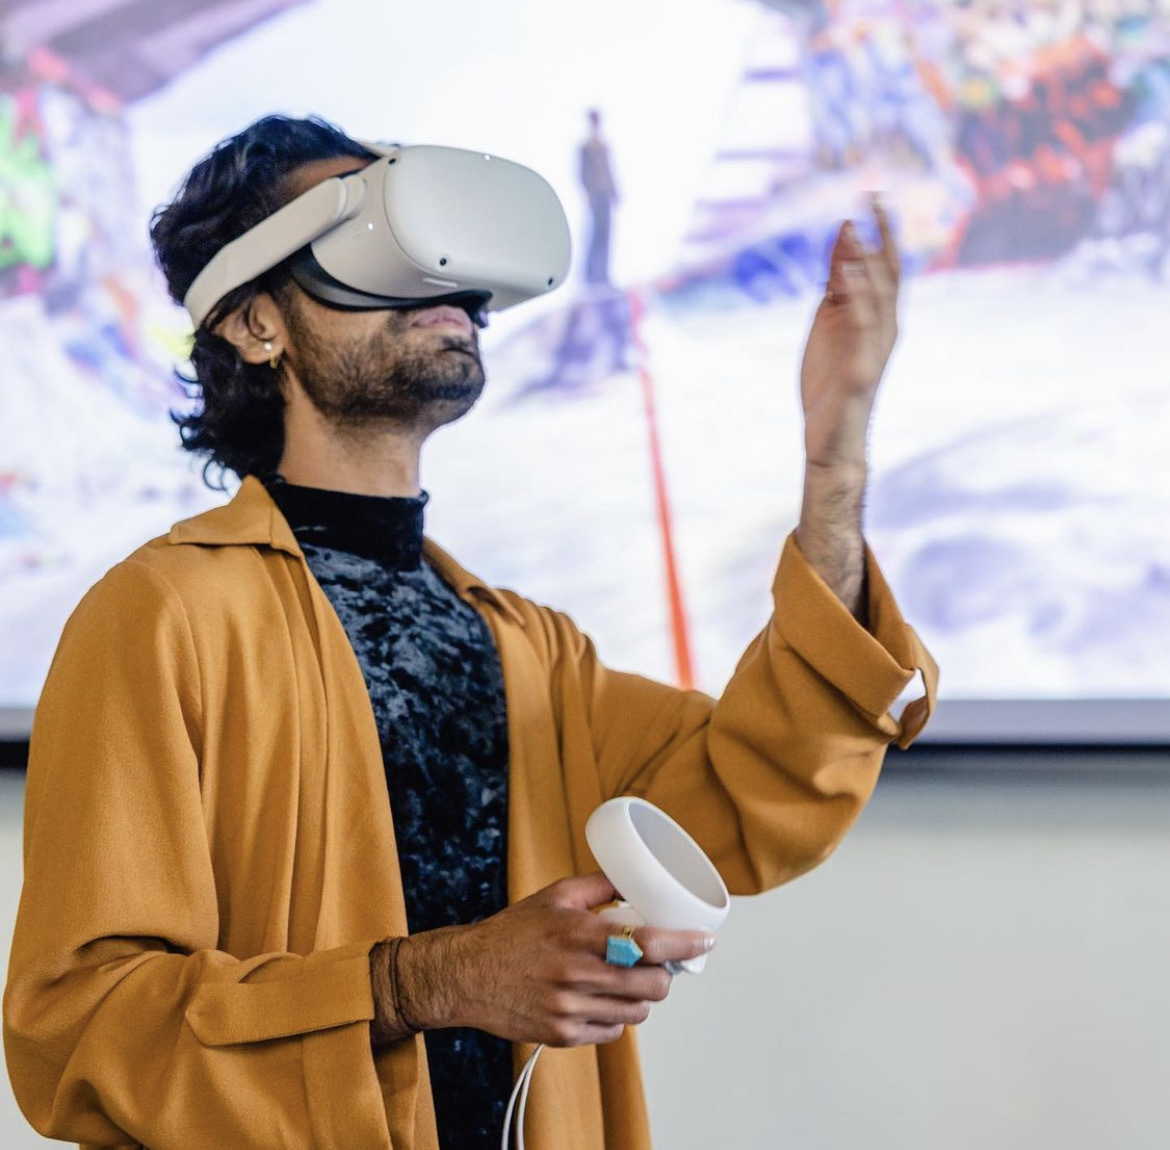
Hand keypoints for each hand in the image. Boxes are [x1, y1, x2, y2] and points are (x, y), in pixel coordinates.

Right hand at [377, 874, 714, 1047]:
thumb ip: (599, 886)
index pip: (648, 945)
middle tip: (659, 964)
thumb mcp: (555, 895)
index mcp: (579, 934)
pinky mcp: (562, 1035)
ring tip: (626, 980)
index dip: (683, 945)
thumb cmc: (511, 933)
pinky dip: (614, 1017)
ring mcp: (570, 1009)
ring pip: (636, 1014)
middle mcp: (577, 974)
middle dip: (664, 976)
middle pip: (651, 987)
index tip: (704, 942)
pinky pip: (610, 1033)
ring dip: (641, 998)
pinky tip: (599, 998)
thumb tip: (635, 877)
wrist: (466, 974)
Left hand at [799, 197, 900, 468]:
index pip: (885, 265)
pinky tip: (843, 278)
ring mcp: (875, 350)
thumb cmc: (830, 384)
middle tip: (872, 193)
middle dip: (881, 233)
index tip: (871, 192)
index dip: (880, 229)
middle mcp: (885, 329)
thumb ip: (837, 290)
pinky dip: (855, 301)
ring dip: (866, 260)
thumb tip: (841, 247)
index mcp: (878, 317)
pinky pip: (861, 331)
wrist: (831, 441)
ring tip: (853, 226)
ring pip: (878, 297)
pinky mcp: (860, 372)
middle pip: (889, 273)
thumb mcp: (829, 327)